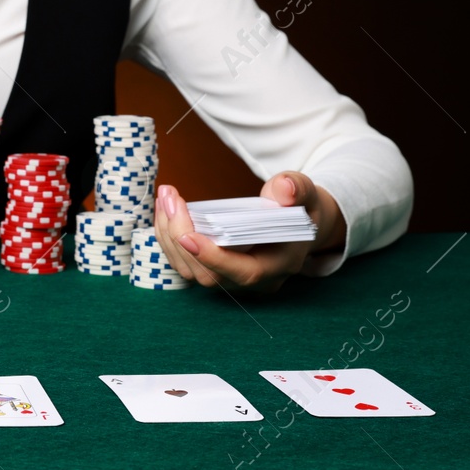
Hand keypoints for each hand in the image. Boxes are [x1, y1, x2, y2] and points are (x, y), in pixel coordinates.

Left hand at [153, 172, 346, 293]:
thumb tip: (284, 190)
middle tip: (168, 198)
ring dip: (169, 236)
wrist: (298, 223)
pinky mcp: (217, 270)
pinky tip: (165, 210)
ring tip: (164, 198)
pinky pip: (186, 263)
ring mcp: (233, 279)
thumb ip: (296, 189)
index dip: (213, 257)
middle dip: (180, 237)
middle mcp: (255, 280)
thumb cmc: (300, 208)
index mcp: (280, 265)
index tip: (186, 233)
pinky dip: (170, 238)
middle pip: (208, 274)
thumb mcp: (305, 193)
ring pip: (191, 271)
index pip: (245, 273)